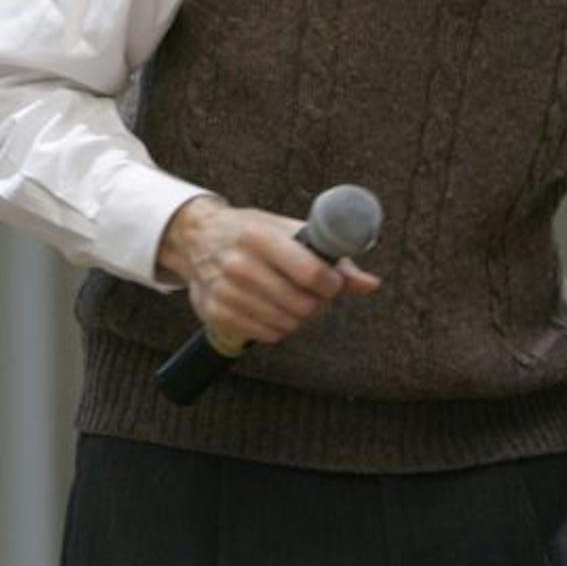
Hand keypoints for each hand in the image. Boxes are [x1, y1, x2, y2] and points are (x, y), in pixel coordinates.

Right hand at [157, 195, 379, 349]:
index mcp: (258, 236)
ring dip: (299, 317)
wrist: (196, 238)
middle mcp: (238, 264)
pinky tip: (272, 308)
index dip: (331, 284)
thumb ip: (330, 256)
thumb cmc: (250, 232)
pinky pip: (268, 334)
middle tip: (314, 294)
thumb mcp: (286, 230)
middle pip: (303, 305)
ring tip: (292, 299)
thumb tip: (371, 284)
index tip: (331, 282)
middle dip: (318, 303)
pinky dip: (278, 326)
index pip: (311, 274)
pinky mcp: (217, 313)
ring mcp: (225, 291)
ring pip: (288, 324)